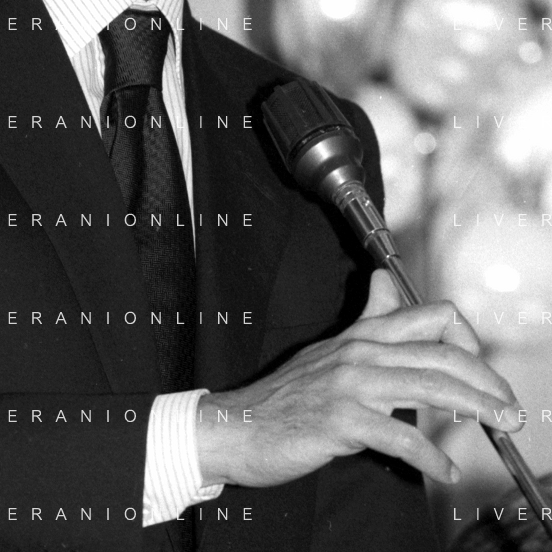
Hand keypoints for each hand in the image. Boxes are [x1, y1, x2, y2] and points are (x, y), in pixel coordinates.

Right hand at [196, 269, 522, 488]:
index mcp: (363, 335)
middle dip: (486, 380)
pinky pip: (400, 436)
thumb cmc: (288, 395)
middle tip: (510, 408)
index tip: (482, 369)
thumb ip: (368, 317)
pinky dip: (430, 456)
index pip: (429, 316)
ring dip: (476, 409)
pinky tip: (446, 469)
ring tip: (500, 426)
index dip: (466, 339)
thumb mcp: (331, 347)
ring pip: (429, 386)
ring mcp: (350, 384)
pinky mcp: (341, 420)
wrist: (238, 425)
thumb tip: (385, 279)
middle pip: (441, 353)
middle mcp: (361, 351)